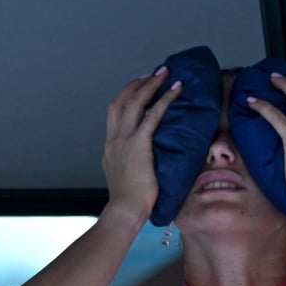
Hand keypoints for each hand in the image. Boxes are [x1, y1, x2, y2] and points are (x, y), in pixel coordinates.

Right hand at [102, 67, 181, 222]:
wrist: (124, 210)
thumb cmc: (129, 202)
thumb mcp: (124, 178)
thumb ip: (130, 166)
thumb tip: (143, 165)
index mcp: (110, 147)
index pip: (115, 113)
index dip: (127, 97)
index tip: (139, 88)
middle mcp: (114, 139)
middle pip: (121, 100)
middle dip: (136, 84)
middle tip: (151, 75)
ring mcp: (125, 140)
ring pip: (135, 101)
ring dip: (150, 84)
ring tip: (164, 75)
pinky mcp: (139, 144)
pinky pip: (153, 114)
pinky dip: (164, 99)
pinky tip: (175, 91)